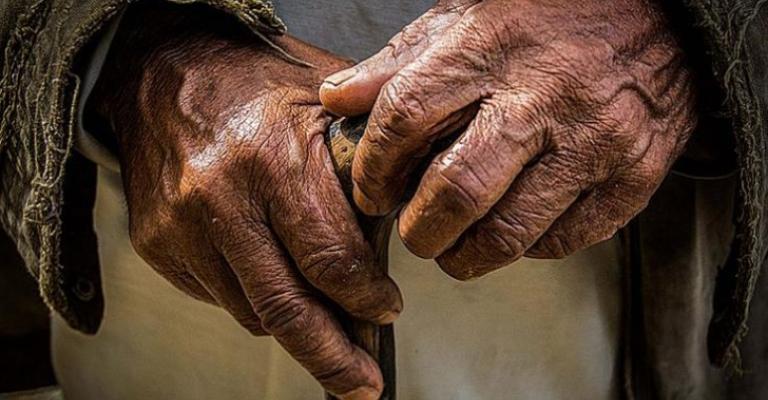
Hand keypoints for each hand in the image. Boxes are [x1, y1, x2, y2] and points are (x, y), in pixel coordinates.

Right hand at [90, 6, 400, 398]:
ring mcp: (182, 228)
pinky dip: (256, 302)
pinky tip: (276, 283)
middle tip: (361, 385)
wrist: (162, 70)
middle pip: (286, 308)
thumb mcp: (325, 101)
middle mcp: (221, 199)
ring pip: (252, 313)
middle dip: (332, 357)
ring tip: (328, 333)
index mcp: (273, 158)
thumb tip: (405, 221)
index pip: (331, 259)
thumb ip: (365, 162)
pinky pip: (219, 298)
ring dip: (297, 330)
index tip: (387, 310)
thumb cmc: (255, 81)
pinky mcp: (159, 246)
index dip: (367, 298)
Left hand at [320, 0, 696, 278]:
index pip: (406, 118)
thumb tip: (338, 99)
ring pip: (509, 232)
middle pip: (457, 191)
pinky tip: (512, 227)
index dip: (374, 168)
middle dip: (419, 231)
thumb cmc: (552, 17)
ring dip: (465, 255)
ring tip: (452, 246)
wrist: (665, 18)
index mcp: (491, 48)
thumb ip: (399, 61)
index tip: (372, 191)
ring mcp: (595, 143)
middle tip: (412, 233)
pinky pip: (561, 241)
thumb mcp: (469, 16)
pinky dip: (524, 248)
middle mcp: (544, 98)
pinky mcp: (633, 180)